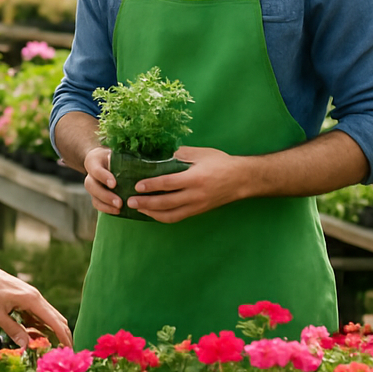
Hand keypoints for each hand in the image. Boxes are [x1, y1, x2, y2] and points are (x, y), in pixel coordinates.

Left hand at [0, 264, 72, 347]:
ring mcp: (32, 296)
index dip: (64, 337)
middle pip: (57, 318)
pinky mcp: (27, 298)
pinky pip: (39, 314)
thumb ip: (13, 330)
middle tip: (64, 354)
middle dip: (63, 335)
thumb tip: (26, 347)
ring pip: (49, 316)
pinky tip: (36, 337)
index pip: (55, 321)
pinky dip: (41, 326)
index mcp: (32, 300)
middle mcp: (36, 297)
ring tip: (52, 349)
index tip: (70, 351)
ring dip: (52, 332)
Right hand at [83, 145, 121, 214]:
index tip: (114, 184)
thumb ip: (125, 158)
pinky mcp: (96, 196)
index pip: (95, 169)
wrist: (105, 161)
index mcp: (93, 161)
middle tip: (119, 202)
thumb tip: (145, 165)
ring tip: (119, 209)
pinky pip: (97, 204)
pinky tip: (118, 211)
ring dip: (106, 205)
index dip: (103, 177)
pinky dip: (107, 209)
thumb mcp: (117, 153)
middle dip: (105, 195)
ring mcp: (92, 187)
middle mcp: (90, 175)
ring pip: (94, 197)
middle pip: (91, 186)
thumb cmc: (114, 156)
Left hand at [129, 145, 245, 222]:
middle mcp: (195, 194)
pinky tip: (152, 212)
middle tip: (130, 201)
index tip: (137, 185)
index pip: (168, 183)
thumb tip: (159, 154)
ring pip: (170, 214)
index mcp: (195, 178)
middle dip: (146, 203)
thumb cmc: (220, 163)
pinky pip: (177, 217)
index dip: (151, 185)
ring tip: (138, 208)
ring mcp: (197, 205)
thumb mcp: (201, 153)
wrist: (242, 179)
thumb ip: (180, 154)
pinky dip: (163, 216)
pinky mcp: (198, 211)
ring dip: (152, 213)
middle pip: (166, 202)